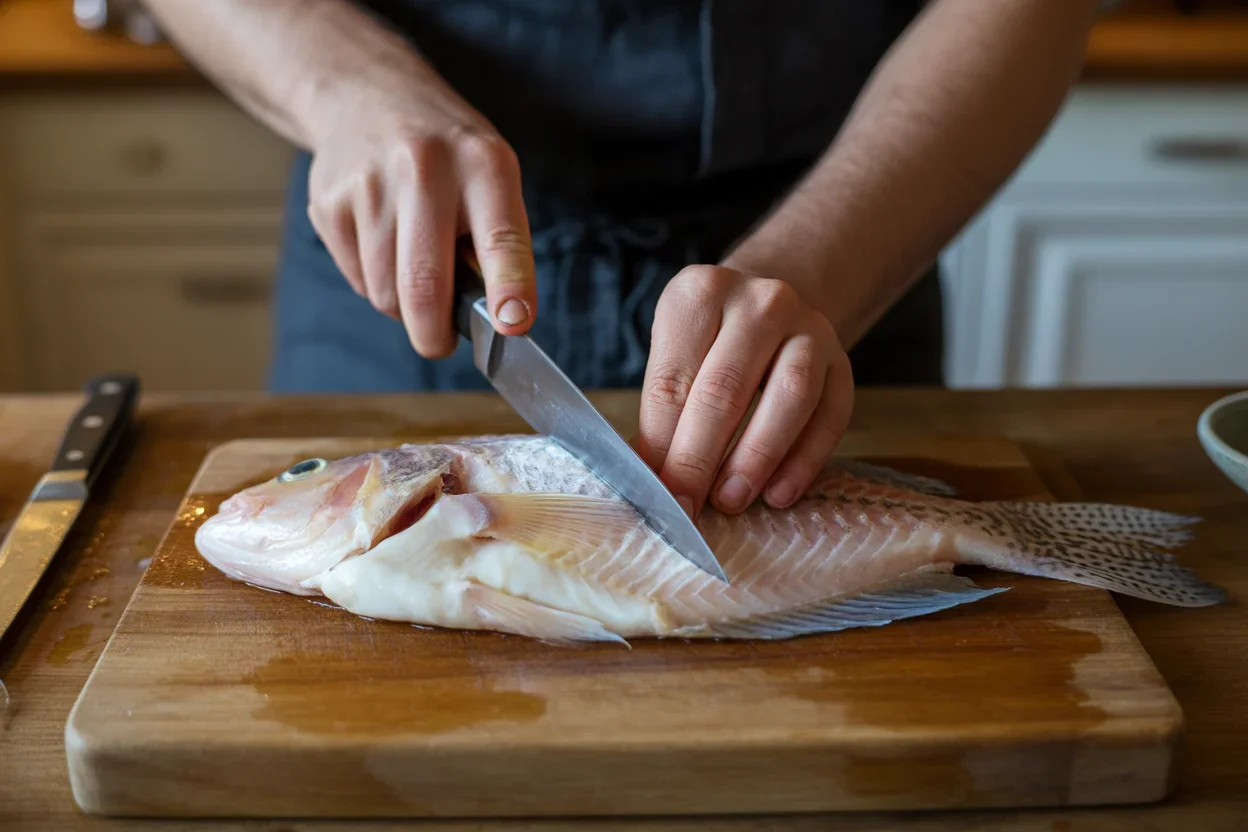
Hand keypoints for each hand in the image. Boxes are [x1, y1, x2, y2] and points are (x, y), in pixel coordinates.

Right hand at [305, 76, 536, 356]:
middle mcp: (424, 170)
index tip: (513, 326)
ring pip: (386, 294)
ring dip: (404, 304)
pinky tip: (383, 244)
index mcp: (482, 164)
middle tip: (440, 342)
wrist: (365, 95)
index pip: (501, 238)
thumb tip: (496, 318)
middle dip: (433, 335)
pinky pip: (358, 280)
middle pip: (423, 285)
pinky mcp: (329, 204)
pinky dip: (375, 282)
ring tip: (414, 265)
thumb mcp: (490, 174)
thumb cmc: (447, 154)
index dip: (509, 288)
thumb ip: (497, 241)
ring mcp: (369, 186)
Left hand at [637, 266, 853, 517]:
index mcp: (700, 293)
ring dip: (756, 458)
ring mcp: (809, 327)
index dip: (661, 444)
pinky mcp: (841, 361)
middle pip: (725, 389)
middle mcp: (759, 302)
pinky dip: (804, 461)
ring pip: (788, 396)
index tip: (657, 493)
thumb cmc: (708, 343)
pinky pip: (830, 415)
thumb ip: (664, 412)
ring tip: (731, 500)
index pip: (673, 379)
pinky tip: (778, 494)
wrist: (767, 308)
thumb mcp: (674, 356)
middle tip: (688, 507)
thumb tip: (655, 479)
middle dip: (701, 457)